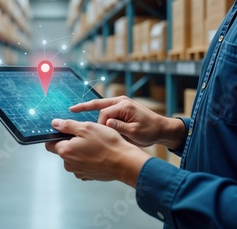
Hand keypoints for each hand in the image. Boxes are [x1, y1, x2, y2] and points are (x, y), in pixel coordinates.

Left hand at [45, 119, 149, 187]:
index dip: (56, 136)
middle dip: (71, 142)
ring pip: (74, 158)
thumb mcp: (87, 127)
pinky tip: (99, 153)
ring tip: (95, 144)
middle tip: (86, 135)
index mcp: (65, 151)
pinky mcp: (88, 176)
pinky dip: (88, 159)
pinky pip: (83, 165)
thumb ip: (68, 125)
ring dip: (81, 151)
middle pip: (63, 151)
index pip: (50, 144)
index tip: (65, 131)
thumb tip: (55, 123)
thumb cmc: (107, 144)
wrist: (125, 162)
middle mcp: (69, 164)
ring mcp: (79, 172)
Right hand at [70, 96, 184, 149]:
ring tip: (74, 110)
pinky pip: (105, 109)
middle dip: (86, 110)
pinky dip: (96, 111)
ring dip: (89, 109)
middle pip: (98, 105)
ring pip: (100, 106)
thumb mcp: (135, 132)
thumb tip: (106, 124)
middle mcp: (121, 101)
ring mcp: (121, 103)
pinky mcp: (121, 108)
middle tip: (74, 114)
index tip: (98, 135)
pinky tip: (85, 112)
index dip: (100, 125)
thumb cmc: (150, 131)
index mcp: (124, 105)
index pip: (105, 114)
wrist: (162, 128)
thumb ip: (120, 127)